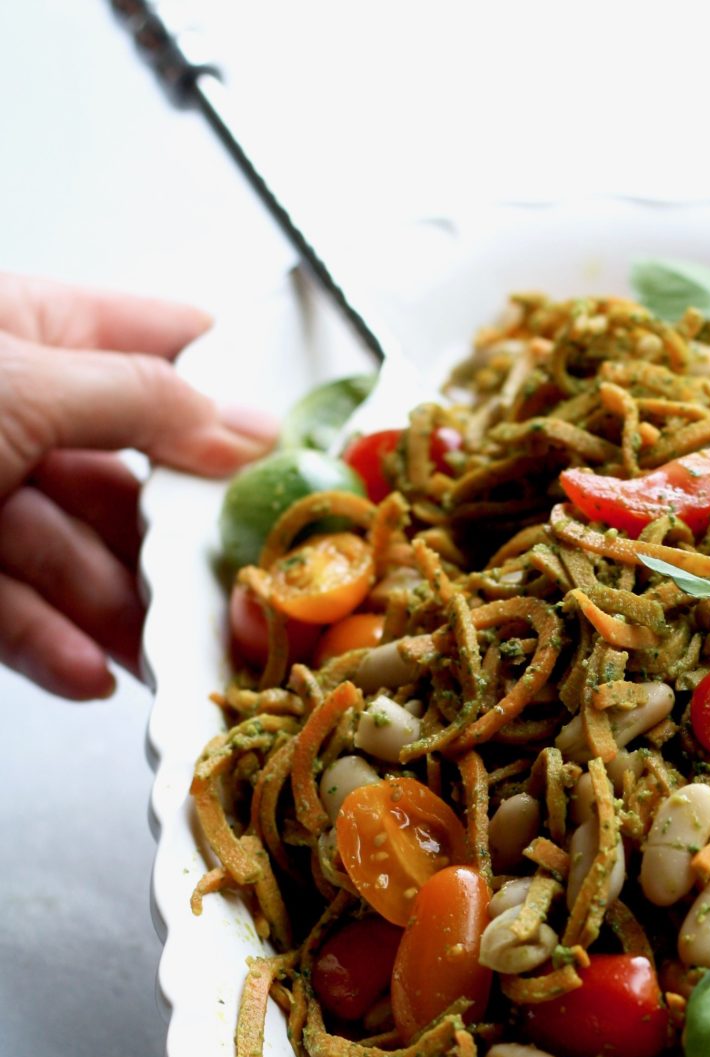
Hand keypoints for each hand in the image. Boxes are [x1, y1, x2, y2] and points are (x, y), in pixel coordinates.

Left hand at [0, 273, 274, 700]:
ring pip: (71, 555)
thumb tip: (238, 418)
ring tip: (169, 652)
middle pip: (118, 475)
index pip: (142, 347)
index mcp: (19, 331)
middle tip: (236, 588)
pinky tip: (92, 672)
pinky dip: (52, 646)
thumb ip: (140, 402)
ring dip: (121, 610)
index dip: (215, 391)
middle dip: (175, 539)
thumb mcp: (16, 382)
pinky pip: (10, 613)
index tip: (282, 446)